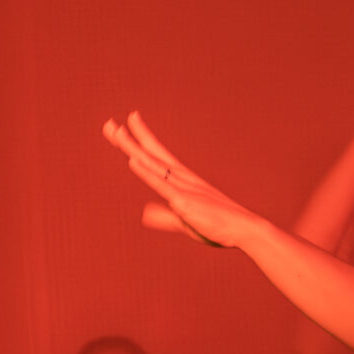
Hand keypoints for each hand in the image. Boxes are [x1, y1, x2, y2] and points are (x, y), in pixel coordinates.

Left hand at [105, 113, 267, 251]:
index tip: (127, 123)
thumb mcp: (186, 222)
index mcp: (183, 181)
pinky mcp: (184, 202)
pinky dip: (147, 172)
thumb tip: (145, 213)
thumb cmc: (220, 227)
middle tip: (108, 124)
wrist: (245, 230)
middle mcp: (182, 178)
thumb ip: (164, 217)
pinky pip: (162, 185)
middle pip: (150, 154)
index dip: (141, 138)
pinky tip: (133, 160)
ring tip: (113, 130)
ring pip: (152, 163)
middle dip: (128, 138)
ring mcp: (183, 188)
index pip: (157, 155)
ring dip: (131, 147)